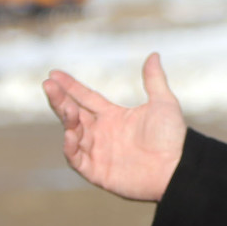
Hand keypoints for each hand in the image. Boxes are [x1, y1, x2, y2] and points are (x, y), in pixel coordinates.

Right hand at [42, 53, 185, 201]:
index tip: (53, 74)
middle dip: (60, 99)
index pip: (86, 98)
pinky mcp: (97, 172)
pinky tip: (71, 133)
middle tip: (48, 85)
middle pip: (73, 113)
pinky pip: (76, 159)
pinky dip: (70, 147)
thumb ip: (154, 80)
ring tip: (67, 108)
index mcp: (113, 116)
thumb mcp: (163, 103)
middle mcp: (102, 133)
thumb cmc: (172, 137)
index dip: (70, 86)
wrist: (178, 168)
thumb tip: (154, 54)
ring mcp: (98, 152)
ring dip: (67, 120)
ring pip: (72, 133)